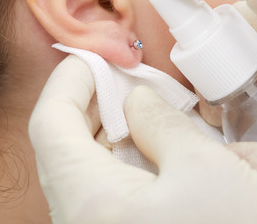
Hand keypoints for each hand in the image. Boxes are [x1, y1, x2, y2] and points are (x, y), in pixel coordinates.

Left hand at [28, 55, 256, 223]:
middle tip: (137, 81)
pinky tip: (165, 156)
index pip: (49, 124)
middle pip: (63, 149)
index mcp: (87, 202)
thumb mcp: (207, 170)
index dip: (71, 79)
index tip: (101, 54)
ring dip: (115, 137)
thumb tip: (136, 99)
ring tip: (157, 114)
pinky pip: (106, 200)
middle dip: (96, 105)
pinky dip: (128, 169)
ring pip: (86, 175)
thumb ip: (161, 123)